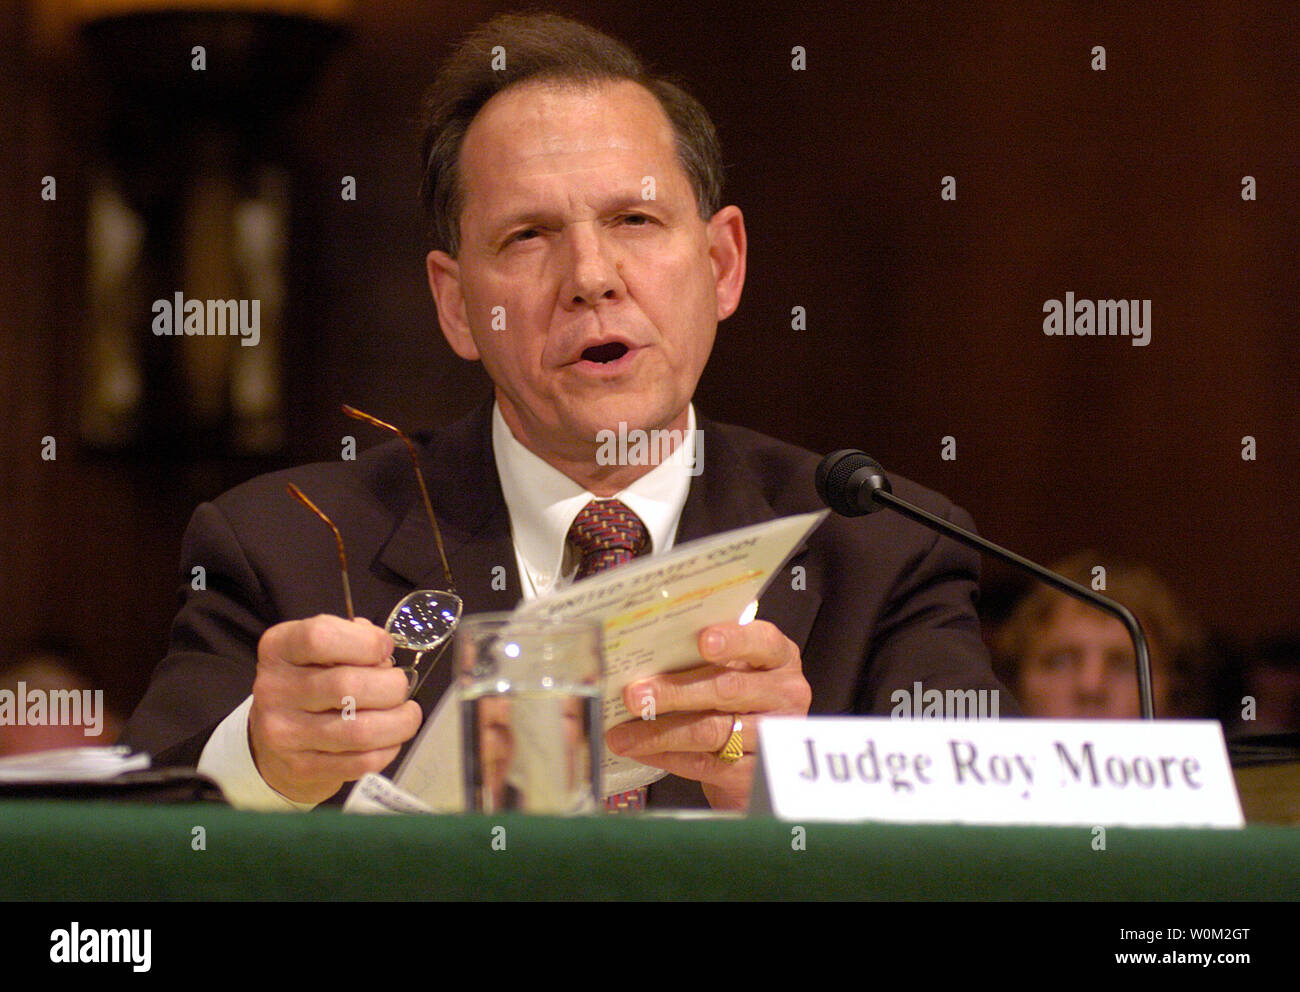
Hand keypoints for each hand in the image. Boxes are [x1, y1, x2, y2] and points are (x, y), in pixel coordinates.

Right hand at [249, 615, 422, 803]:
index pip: (320, 637)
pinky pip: (361, 761)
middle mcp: (274, 690)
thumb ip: (353, 639)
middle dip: (391, 686)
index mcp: (278, 649)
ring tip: (407, 714)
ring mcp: (284, 733)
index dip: (366, 642)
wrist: (274, 742)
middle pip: (347, 686)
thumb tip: (384, 650)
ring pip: (360, 730)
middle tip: (399, 686)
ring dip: (399, 722)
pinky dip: (388, 748)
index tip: (386, 648)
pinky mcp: (301, 768)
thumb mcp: (319, 650)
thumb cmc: (309, 683)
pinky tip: (390, 738)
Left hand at [605, 620, 810, 810]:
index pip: (762, 642)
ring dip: (660, 732)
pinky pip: (704, 764)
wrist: (755, 757)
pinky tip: (639, 750)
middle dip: (675, 692)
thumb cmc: (735, 698)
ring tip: (622, 734)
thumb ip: (702, 657)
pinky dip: (667, 756)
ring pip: (711, 731)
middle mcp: (784, 695)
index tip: (702, 640)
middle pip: (728, 689)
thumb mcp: (732, 668)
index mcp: (778, 658)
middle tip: (634, 695)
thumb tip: (643, 654)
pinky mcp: (753, 774)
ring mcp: (772, 736)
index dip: (733, 641)